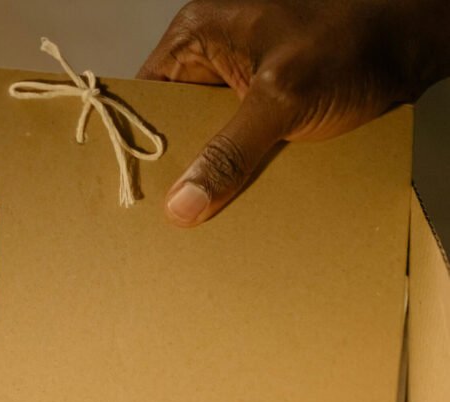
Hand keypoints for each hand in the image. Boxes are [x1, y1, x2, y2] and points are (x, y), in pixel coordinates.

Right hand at [139, 0, 449, 225]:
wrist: (415, 42)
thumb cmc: (354, 43)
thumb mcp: (282, 99)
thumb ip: (229, 152)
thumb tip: (181, 204)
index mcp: (200, 34)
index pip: (147, 94)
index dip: (137, 141)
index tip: (135, 190)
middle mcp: (216, 56)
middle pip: (177, 123)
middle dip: (177, 168)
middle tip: (168, 215)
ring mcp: (244, 83)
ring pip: (210, 140)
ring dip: (212, 177)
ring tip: (199, 218)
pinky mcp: (271, 106)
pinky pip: (241, 147)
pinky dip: (241, 175)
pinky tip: (237, 204)